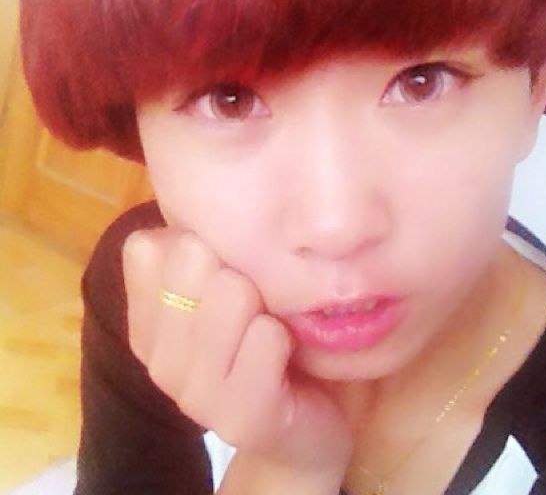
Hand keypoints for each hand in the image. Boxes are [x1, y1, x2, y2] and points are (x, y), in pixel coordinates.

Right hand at [122, 228, 353, 476]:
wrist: (305, 422)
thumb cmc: (265, 343)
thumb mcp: (227, 290)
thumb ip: (197, 254)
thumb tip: (185, 216)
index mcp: (147, 324)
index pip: (147, 246)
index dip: (195, 242)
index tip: (222, 268)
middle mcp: (157, 360)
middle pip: (192, 259)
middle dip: (235, 268)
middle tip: (253, 303)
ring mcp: (193, 395)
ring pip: (231, 293)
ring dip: (263, 303)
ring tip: (269, 329)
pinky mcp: (239, 418)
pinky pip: (266, 337)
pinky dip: (285, 336)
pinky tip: (285, 356)